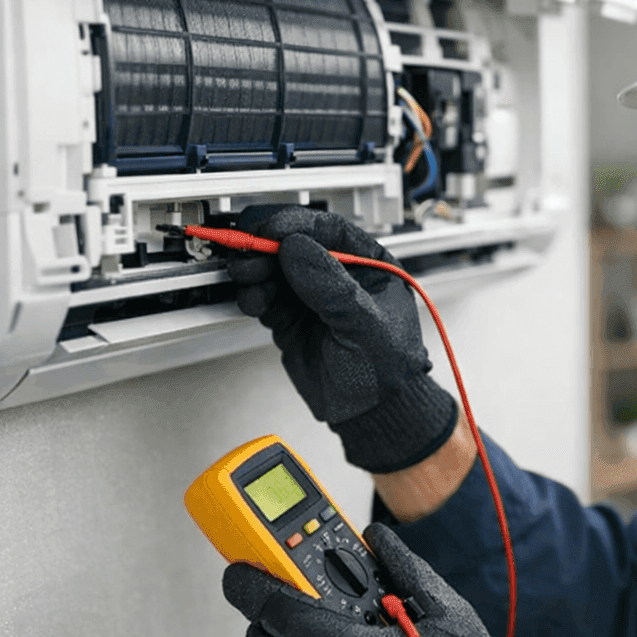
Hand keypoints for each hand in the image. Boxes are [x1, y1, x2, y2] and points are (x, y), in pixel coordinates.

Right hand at [228, 206, 457, 472]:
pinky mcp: (290, 318)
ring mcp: (311, 296)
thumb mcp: (366, 324)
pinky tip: (252, 301)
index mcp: (369, 264)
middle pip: (293, 243)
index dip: (296, 224)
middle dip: (266, 246)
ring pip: (273, 268)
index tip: (271, 230)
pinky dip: (252, 294)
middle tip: (249, 253)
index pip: (329, 228)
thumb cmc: (388, 369)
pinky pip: (264, 295)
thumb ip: (332, 286)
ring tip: (248, 279)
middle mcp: (337, 274)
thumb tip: (297, 248)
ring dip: (255, 269)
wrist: (371, 413)